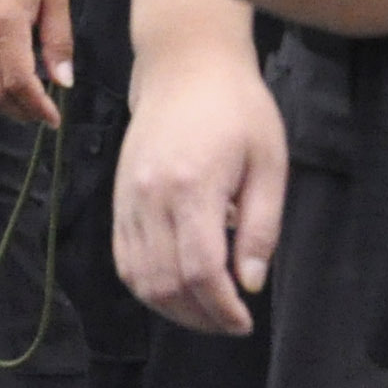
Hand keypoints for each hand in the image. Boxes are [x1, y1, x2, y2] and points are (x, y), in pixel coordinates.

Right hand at [0, 0, 73, 126]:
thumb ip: (59, 40)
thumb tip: (64, 82)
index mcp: (5, 21)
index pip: (19, 80)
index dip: (37, 106)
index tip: (54, 118)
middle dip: (20, 111)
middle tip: (42, 114)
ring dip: (0, 105)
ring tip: (25, 104)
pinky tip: (3, 86)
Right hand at [113, 38, 287, 334]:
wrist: (185, 65)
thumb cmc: (237, 107)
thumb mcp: (269, 161)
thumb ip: (261, 226)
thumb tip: (250, 283)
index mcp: (192, 185)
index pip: (201, 270)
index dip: (221, 308)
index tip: (244, 321)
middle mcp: (150, 196)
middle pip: (166, 283)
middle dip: (199, 316)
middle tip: (230, 323)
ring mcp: (128, 198)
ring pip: (139, 279)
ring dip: (172, 308)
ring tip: (206, 312)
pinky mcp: (118, 199)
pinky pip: (124, 259)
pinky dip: (148, 285)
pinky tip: (177, 289)